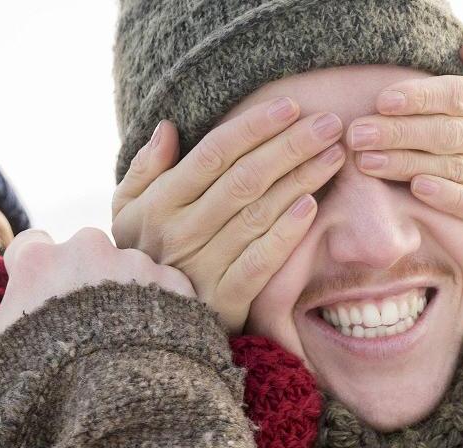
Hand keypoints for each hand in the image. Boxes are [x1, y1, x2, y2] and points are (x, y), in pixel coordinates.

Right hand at [0, 228, 191, 392]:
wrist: (121, 419)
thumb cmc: (43, 399)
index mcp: (36, 263)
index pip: (29, 246)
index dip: (34, 275)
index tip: (41, 304)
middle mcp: (89, 250)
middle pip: (86, 255)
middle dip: (87, 285)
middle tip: (90, 335)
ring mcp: (138, 265)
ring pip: (132, 273)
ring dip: (130, 301)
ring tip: (129, 352)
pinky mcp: (180, 290)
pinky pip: (171, 296)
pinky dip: (167, 319)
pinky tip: (160, 355)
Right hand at [110, 96, 345, 333]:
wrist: (146, 327)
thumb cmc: (146, 256)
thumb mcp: (129, 212)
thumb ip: (145, 170)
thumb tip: (167, 128)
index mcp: (159, 203)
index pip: (213, 154)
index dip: (253, 127)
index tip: (290, 106)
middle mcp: (181, 231)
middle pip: (244, 179)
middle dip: (290, 146)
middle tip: (329, 124)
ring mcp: (204, 267)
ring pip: (258, 214)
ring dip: (300, 180)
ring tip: (333, 155)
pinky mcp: (227, 300)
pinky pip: (260, 262)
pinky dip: (285, 234)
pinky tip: (311, 207)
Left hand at [350, 36, 462, 240]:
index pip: (460, 96)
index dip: (419, 98)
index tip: (381, 101)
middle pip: (450, 134)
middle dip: (399, 133)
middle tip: (358, 134)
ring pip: (455, 169)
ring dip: (406, 164)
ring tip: (366, 161)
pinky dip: (446, 197)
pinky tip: (415, 188)